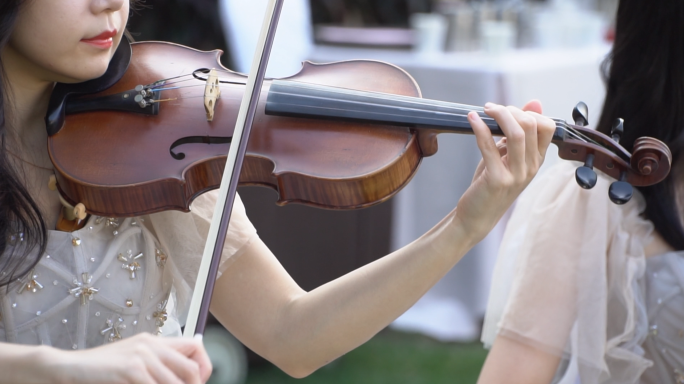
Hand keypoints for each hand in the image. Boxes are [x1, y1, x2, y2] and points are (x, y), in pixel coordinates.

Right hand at [50, 333, 211, 383]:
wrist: (67, 368)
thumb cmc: (99, 370)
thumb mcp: (132, 360)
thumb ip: (155, 364)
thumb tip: (184, 374)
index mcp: (154, 341)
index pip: (195, 346)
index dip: (204, 368)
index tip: (198, 382)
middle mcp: (151, 345)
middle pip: (192, 369)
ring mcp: (142, 356)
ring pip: (176, 383)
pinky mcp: (131, 370)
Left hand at [454, 100, 554, 242]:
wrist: (476, 216)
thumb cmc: (490, 184)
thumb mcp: (507, 156)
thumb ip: (519, 133)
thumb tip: (535, 103)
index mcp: (536, 160)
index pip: (548, 126)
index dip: (529, 112)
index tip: (509, 111)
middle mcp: (530, 167)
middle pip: (531, 125)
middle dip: (510, 110)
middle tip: (492, 109)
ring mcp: (515, 175)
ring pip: (516, 134)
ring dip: (499, 115)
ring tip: (485, 109)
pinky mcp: (496, 180)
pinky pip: (489, 147)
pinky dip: (479, 128)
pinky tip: (471, 119)